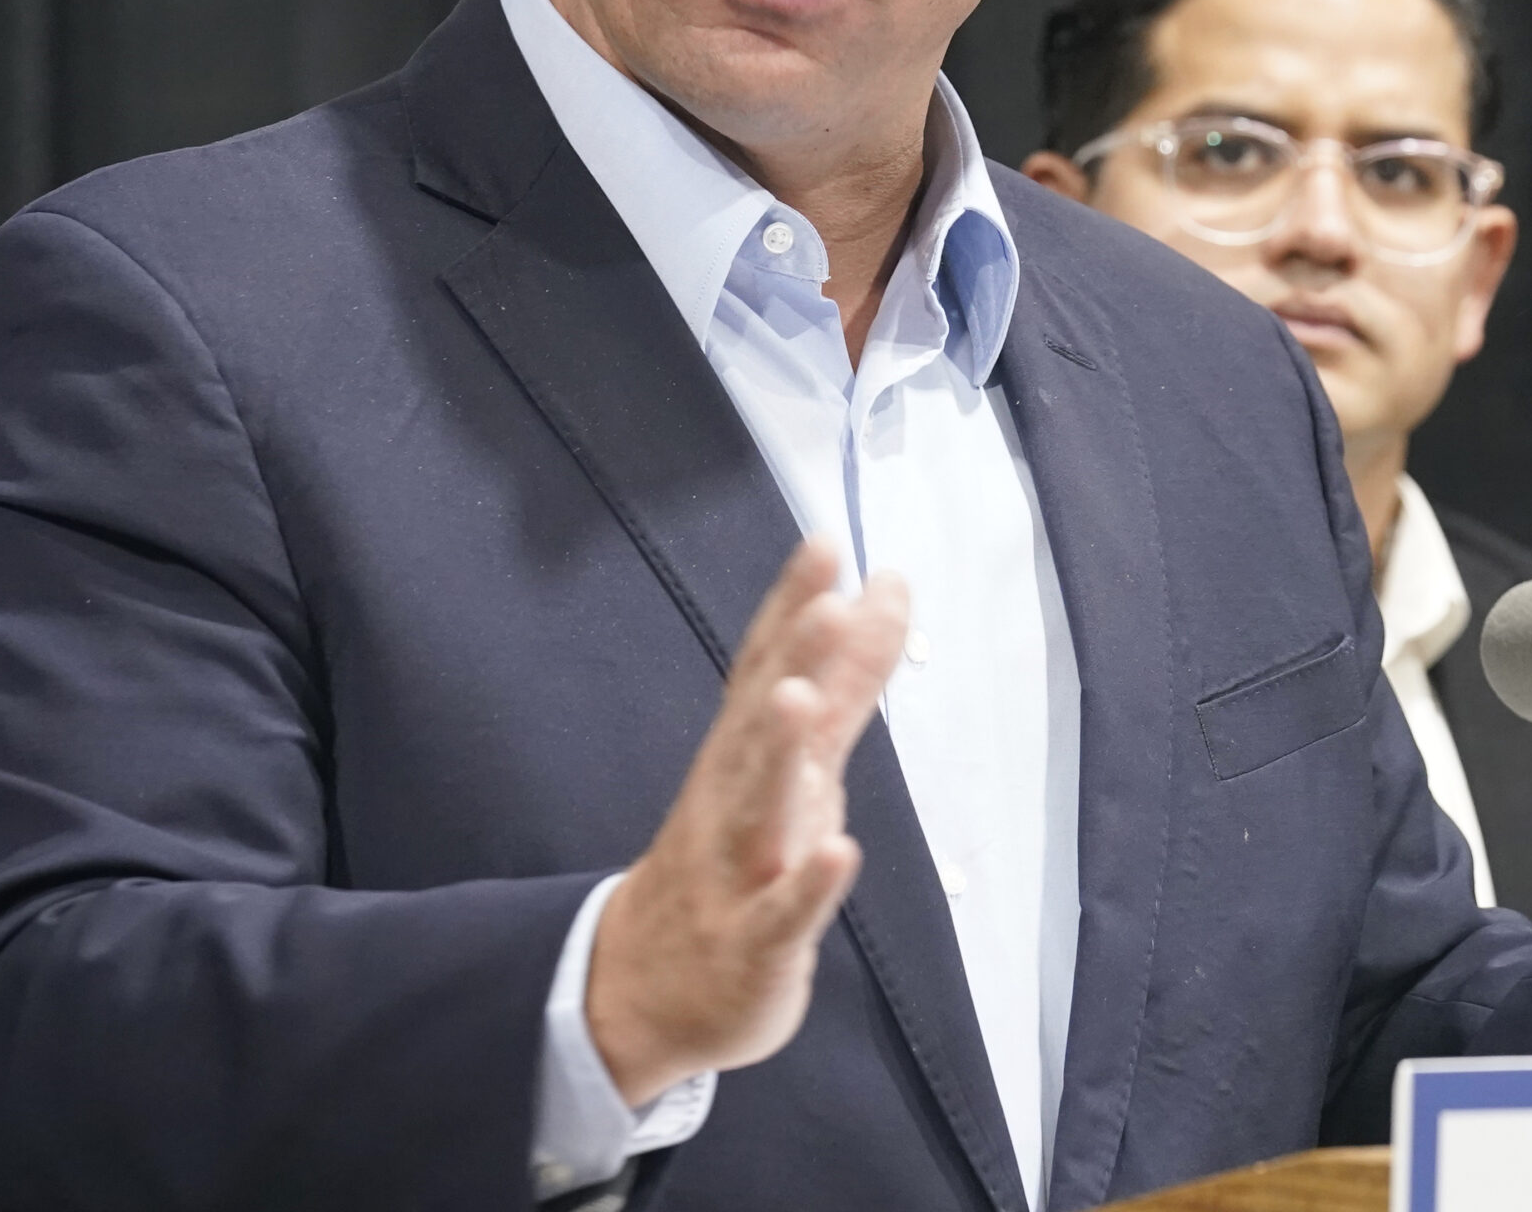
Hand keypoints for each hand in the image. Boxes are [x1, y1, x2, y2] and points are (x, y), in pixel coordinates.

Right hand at [586, 540, 909, 1104]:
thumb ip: (845, 679)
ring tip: (801, 698)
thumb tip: (884, 589)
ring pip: (756, 805)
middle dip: (790, 661)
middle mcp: (733, 797)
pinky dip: (809, 885)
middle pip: (758, 720)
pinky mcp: (753, 945)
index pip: (765, 665)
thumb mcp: (799, 762)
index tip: (827, 543)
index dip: (793, 605)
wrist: (647, 988)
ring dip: (777, 752)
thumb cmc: (737, 856)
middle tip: (827, 600)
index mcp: (744, 750)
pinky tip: (841, 852)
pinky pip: (781, 914)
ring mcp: (737, 871)